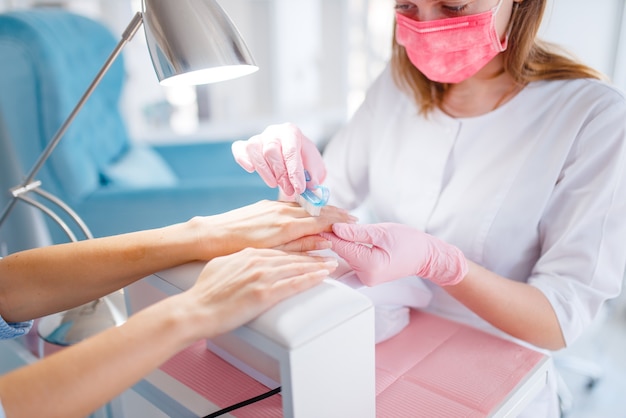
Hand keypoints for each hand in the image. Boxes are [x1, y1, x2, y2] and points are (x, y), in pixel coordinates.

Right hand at [180, 248, 337, 338]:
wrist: (195, 310)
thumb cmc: (204, 293)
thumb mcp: (221, 266)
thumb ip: (237, 261)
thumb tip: (243, 261)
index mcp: (248, 253)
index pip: (279, 251)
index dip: (297, 251)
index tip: (310, 251)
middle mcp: (257, 260)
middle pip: (292, 257)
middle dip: (313, 256)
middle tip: (329, 256)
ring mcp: (262, 275)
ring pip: (297, 267)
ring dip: (317, 266)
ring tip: (331, 265)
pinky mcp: (264, 293)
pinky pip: (294, 283)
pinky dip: (311, 278)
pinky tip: (322, 276)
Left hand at [191, 200, 356, 258]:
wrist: (210, 235)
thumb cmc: (237, 249)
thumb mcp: (272, 253)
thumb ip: (300, 246)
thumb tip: (325, 242)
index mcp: (287, 226)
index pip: (321, 220)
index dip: (339, 221)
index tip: (353, 222)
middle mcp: (282, 212)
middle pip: (317, 210)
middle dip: (336, 213)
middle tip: (352, 216)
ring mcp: (273, 206)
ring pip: (305, 205)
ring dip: (322, 208)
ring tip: (335, 212)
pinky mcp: (264, 204)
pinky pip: (292, 203)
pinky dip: (306, 206)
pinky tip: (308, 209)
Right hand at [232, 123, 325, 197]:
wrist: (296, 157)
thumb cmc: (305, 161)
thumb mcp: (315, 167)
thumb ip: (313, 175)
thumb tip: (310, 185)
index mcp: (291, 132)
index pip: (291, 150)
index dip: (295, 171)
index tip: (299, 188)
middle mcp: (273, 132)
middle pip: (271, 150)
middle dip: (280, 174)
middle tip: (289, 191)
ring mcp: (259, 138)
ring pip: (254, 150)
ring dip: (264, 171)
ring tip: (274, 185)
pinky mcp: (246, 146)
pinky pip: (239, 148)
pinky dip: (242, 158)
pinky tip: (251, 169)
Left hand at [321, 223, 467, 286]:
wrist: (425, 256)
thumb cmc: (409, 242)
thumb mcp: (383, 232)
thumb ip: (357, 232)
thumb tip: (335, 228)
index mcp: (370, 266)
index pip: (342, 248)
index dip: (329, 233)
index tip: (317, 221)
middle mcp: (365, 276)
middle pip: (341, 253)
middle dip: (333, 236)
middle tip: (323, 219)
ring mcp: (364, 278)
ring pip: (344, 256)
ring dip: (339, 241)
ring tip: (331, 225)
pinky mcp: (365, 275)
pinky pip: (350, 260)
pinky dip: (346, 248)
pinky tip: (342, 236)